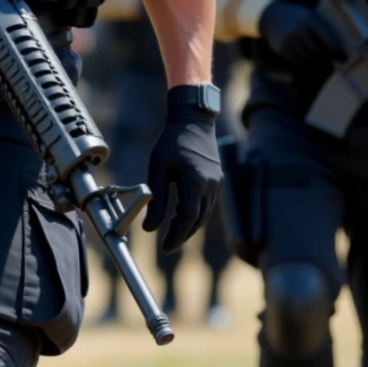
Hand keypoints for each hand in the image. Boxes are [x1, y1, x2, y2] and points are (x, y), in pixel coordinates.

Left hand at [143, 92, 222, 253]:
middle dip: (183, 235)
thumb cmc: (172, 141)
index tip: (165, 247)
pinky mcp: (217, 179)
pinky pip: (207, 203)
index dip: (176, 236)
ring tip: (174, 234)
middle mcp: (211, 184)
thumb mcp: (158, 169)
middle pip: (198, 220)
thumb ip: (157, 200)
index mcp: (197, 181)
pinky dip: (196, 214)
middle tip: (167, 245)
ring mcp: (217, 182)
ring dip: (190, 226)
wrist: (193, 119)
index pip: (188, 218)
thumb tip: (149, 227)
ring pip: (205, 214)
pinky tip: (183, 216)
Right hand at [258, 0, 341, 66]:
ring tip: (313, 55)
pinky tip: (301, 53)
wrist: (271, 15)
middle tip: (328, 59)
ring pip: (306, 57)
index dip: (335, 49)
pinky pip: (296, 59)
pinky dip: (301, 59)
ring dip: (311, 58)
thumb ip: (322, 27)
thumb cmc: (297, 16)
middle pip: (316, 51)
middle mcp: (298, 30)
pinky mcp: (281, 48)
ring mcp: (288, 39)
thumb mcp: (309, 15)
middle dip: (322, 56)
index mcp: (308, 20)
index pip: (326, 38)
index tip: (341, 56)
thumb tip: (339, 48)